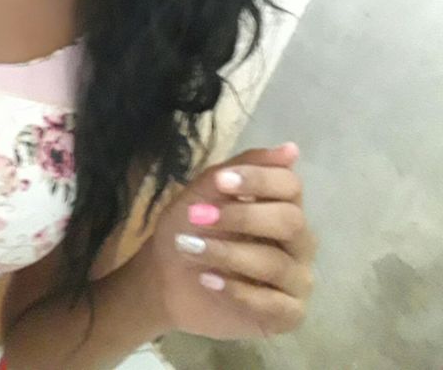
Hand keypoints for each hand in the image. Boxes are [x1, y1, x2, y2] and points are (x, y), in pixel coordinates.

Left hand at [148, 142, 316, 339]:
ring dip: (229, 253)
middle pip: (291, 221)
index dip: (259, 180)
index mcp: (283, 204)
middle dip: (243, 217)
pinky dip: (238, 291)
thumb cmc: (190, 227)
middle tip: (200, 217)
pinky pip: (274, 304)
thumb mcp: (206, 191)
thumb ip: (244, 168)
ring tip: (192, 249)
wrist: (164, 277)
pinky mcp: (287, 314)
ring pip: (276, 263)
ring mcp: (296, 278)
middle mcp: (298, 240)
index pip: (291, 184)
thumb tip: (291, 149)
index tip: (222, 181)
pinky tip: (209, 280)